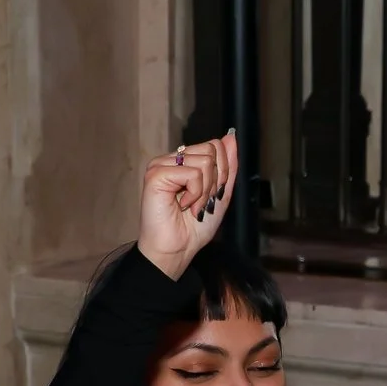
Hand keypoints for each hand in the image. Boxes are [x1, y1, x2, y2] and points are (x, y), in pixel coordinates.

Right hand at [136, 130, 236, 279]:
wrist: (179, 248)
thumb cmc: (196, 226)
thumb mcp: (221, 193)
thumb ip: (227, 166)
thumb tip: (231, 137)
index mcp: (185, 161)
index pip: (215, 146)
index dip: (222, 172)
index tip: (212, 193)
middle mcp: (171, 159)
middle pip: (211, 150)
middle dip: (215, 181)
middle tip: (201, 200)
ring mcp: (162, 165)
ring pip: (205, 162)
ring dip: (205, 190)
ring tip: (192, 205)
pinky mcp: (156, 174)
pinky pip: (192, 173)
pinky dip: (195, 193)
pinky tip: (183, 204)